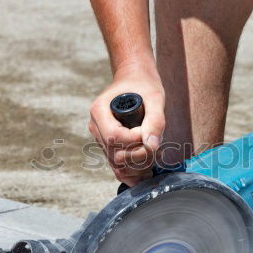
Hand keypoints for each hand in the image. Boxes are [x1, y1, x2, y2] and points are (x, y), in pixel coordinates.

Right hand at [88, 64, 165, 185]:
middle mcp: (96, 127)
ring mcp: (101, 138)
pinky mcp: (109, 146)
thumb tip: (152, 145)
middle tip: (156, 145)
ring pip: (117, 165)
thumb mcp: (154, 97)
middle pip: (116, 154)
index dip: (136, 140)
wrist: (135, 79)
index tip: (149, 131)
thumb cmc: (143, 84)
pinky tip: (147, 169)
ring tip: (154, 155)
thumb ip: (155, 120)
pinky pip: (117, 167)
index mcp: (100, 111)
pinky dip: (133, 173)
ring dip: (139, 167)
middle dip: (140, 155)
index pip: (115, 137)